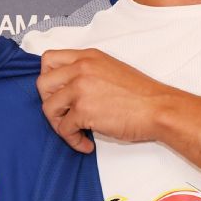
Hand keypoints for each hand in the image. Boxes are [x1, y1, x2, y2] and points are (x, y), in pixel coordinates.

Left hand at [36, 48, 177, 152]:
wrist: (158, 108)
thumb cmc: (141, 94)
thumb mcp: (110, 69)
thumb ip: (87, 72)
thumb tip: (67, 89)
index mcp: (87, 57)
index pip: (48, 59)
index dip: (48, 79)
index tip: (58, 93)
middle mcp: (81, 68)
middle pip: (42, 84)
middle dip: (49, 103)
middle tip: (64, 115)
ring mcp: (80, 88)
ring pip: (49, 108)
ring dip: (59, 125)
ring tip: (76, 132)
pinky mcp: (83, 110)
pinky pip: (64, 129)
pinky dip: (73, 141)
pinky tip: (87, 144)